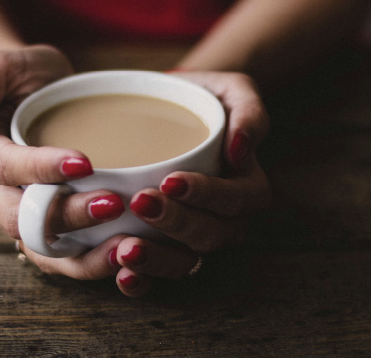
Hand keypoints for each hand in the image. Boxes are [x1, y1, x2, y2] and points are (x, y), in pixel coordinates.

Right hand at [0, 45, 125, 279]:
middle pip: (23, 219)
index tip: (85, 163)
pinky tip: (126, 256)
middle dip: (68, 216)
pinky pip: (65, 257)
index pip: (6, 169)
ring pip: (43, 250)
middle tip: (113, 204)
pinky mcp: (52, 227)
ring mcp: (24, 214)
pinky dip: (93, 263)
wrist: (43, 92)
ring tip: (125, 246)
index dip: (42, 169)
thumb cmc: (23, 75)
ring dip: (83, 255)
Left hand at [112, 72, 271, 296]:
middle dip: (177, 224)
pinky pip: (160, 271)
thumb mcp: (232, 90)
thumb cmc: (202, 99)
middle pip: (211, 235)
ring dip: (158, 260)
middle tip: (142, 203)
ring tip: (127, 249)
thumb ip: (249, 111)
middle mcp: (225, 219)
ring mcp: (195, 236)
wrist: (167, 110)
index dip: (208, 196)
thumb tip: (240, 150)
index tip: (172, 181)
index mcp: (246, 186)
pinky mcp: (165, 245)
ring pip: (186, 261)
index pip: (238, 201)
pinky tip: (121, 273)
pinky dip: (143, 279)